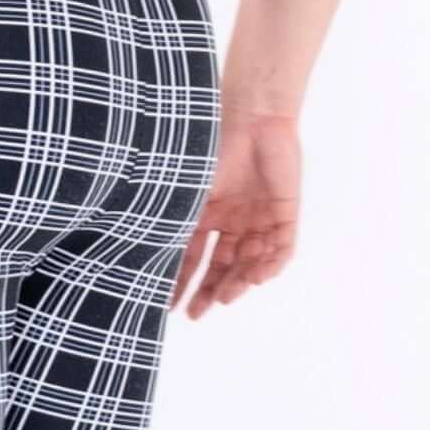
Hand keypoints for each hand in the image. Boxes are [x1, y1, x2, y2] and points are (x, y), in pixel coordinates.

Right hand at [170, 113, 300, 315]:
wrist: (252, 116)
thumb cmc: (213, 147)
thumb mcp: (188, 190)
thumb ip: (175, 222)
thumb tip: (144, 257)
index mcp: (206, 215)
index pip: (192, 258)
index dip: (181, 282)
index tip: (168, 306)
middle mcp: (232, 221)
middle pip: (222, 267)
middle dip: (209, 291)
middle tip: (196, 313)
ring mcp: (259, 218)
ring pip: (251, 262)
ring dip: (238, 282)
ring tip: (225, 297)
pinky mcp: (285, 212)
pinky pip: (282, 249)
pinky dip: (270, 265)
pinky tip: (257, 278)